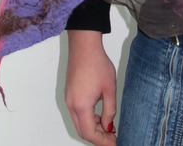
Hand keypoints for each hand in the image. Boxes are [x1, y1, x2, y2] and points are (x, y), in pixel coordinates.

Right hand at [65, 30, 116, 144]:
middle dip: (97, 137)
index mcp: (81, 106)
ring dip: (93, 127)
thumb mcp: (109, 88)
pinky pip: (77, 113)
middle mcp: (71, 105)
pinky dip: (88, 118)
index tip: (114, 142)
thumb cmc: (98, 64)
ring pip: (79, 122)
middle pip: (83, 131)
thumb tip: (109, 126)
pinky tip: (100, 114)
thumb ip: (110, 110)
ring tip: (108, 126)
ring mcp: (69, 99)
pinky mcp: (70, 94)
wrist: (84, 46)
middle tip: (112, 137)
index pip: (90, 133)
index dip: (102, 141)